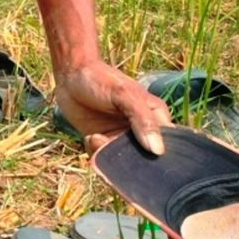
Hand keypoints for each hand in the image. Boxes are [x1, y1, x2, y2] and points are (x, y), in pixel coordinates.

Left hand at [54, 61, 171, 154]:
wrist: (70, 74)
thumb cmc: (102, 79)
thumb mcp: (124, 95)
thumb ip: (143, 120)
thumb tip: (158, 151)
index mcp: (157, 118)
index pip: (168, 146)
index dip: (160, 160)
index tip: (144, 163)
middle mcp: (142, 131)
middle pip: (145, 160)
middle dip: (130, 164)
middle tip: (112, 151)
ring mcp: (121, 138)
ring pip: (122, 163)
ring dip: (108, 156)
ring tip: (96, 137)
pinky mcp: (102, 142)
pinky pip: (104, 159)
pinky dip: (96, 154)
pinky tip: (90, 137)